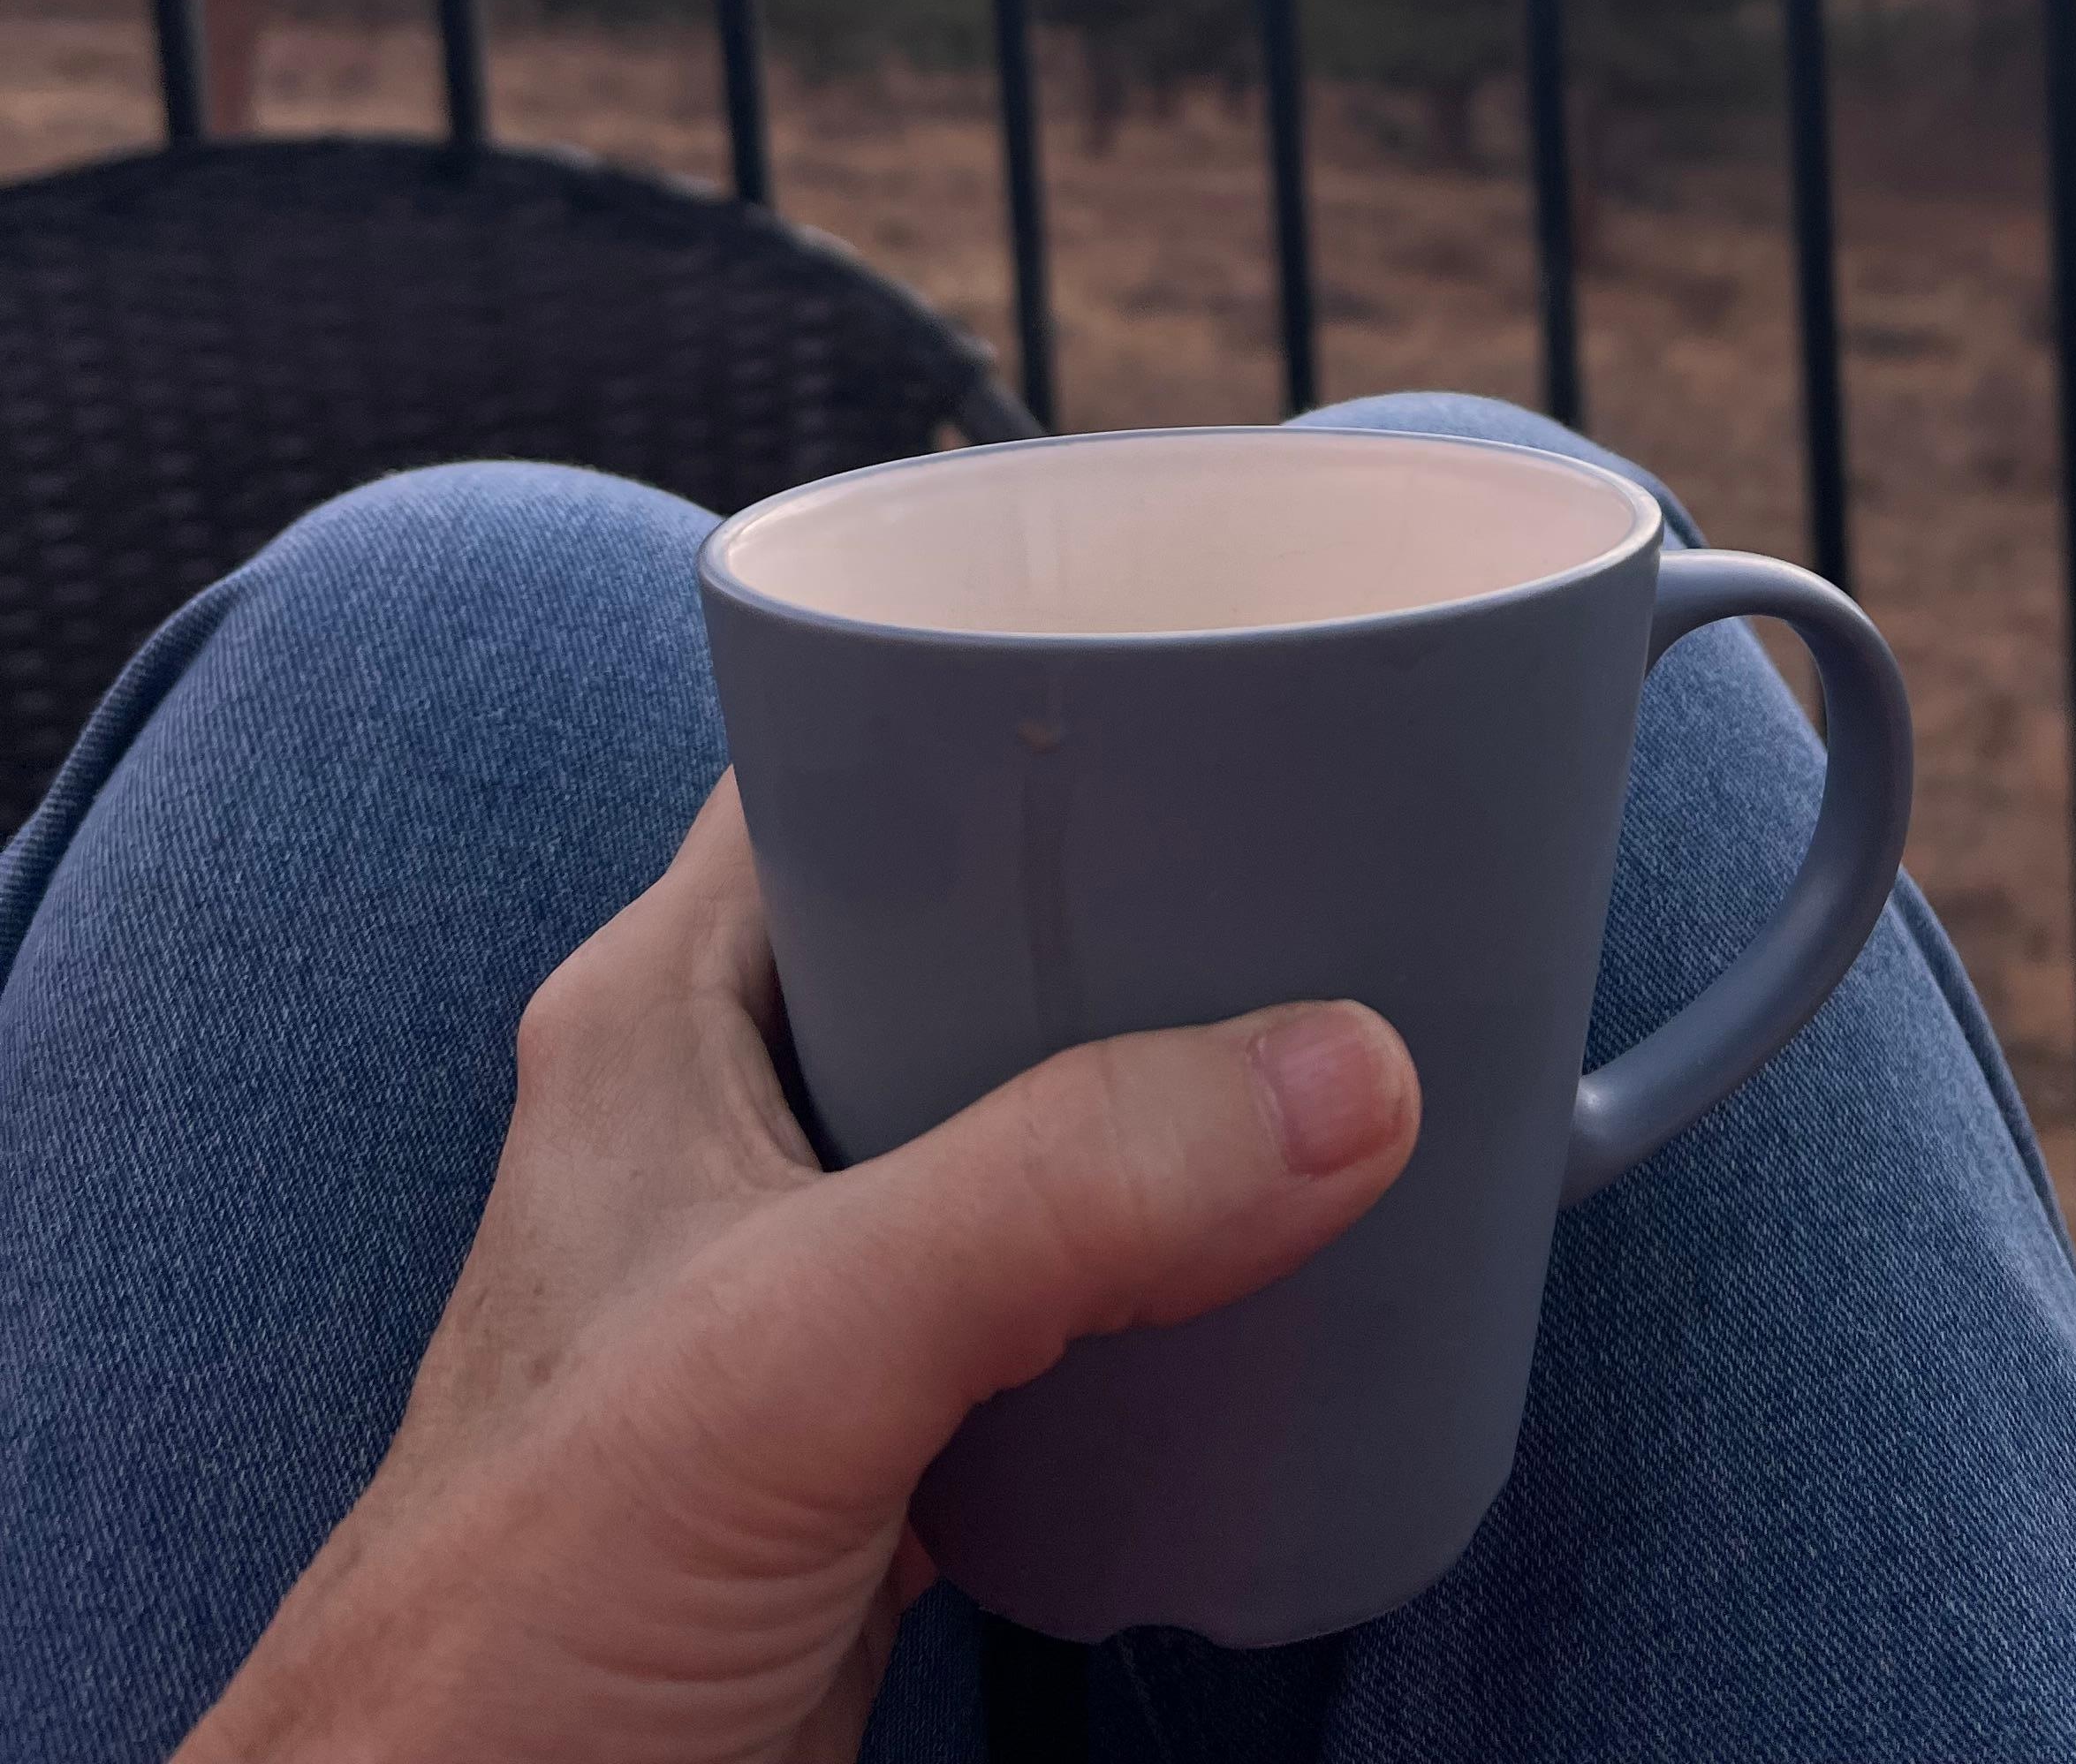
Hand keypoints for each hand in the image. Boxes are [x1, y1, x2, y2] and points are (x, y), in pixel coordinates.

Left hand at [177, 775, 1419, 1763]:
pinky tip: (1271, 1259)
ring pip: (1021, 1117)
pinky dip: (1158, 1268)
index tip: (1206, 674)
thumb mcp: (799, 1349)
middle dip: (1141, 913)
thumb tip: (1349, 1074)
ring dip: (1162, 1100)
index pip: (845, 764)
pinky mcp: (869, 1430)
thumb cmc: (521, 1606)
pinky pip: (1048, 1288)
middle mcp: (731, 1114)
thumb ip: (1063, 1196)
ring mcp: (801, 1277)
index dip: (1007, 704)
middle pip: (969, 938)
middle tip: (1329, 869)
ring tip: (1335, 1041)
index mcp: (666, 1014)